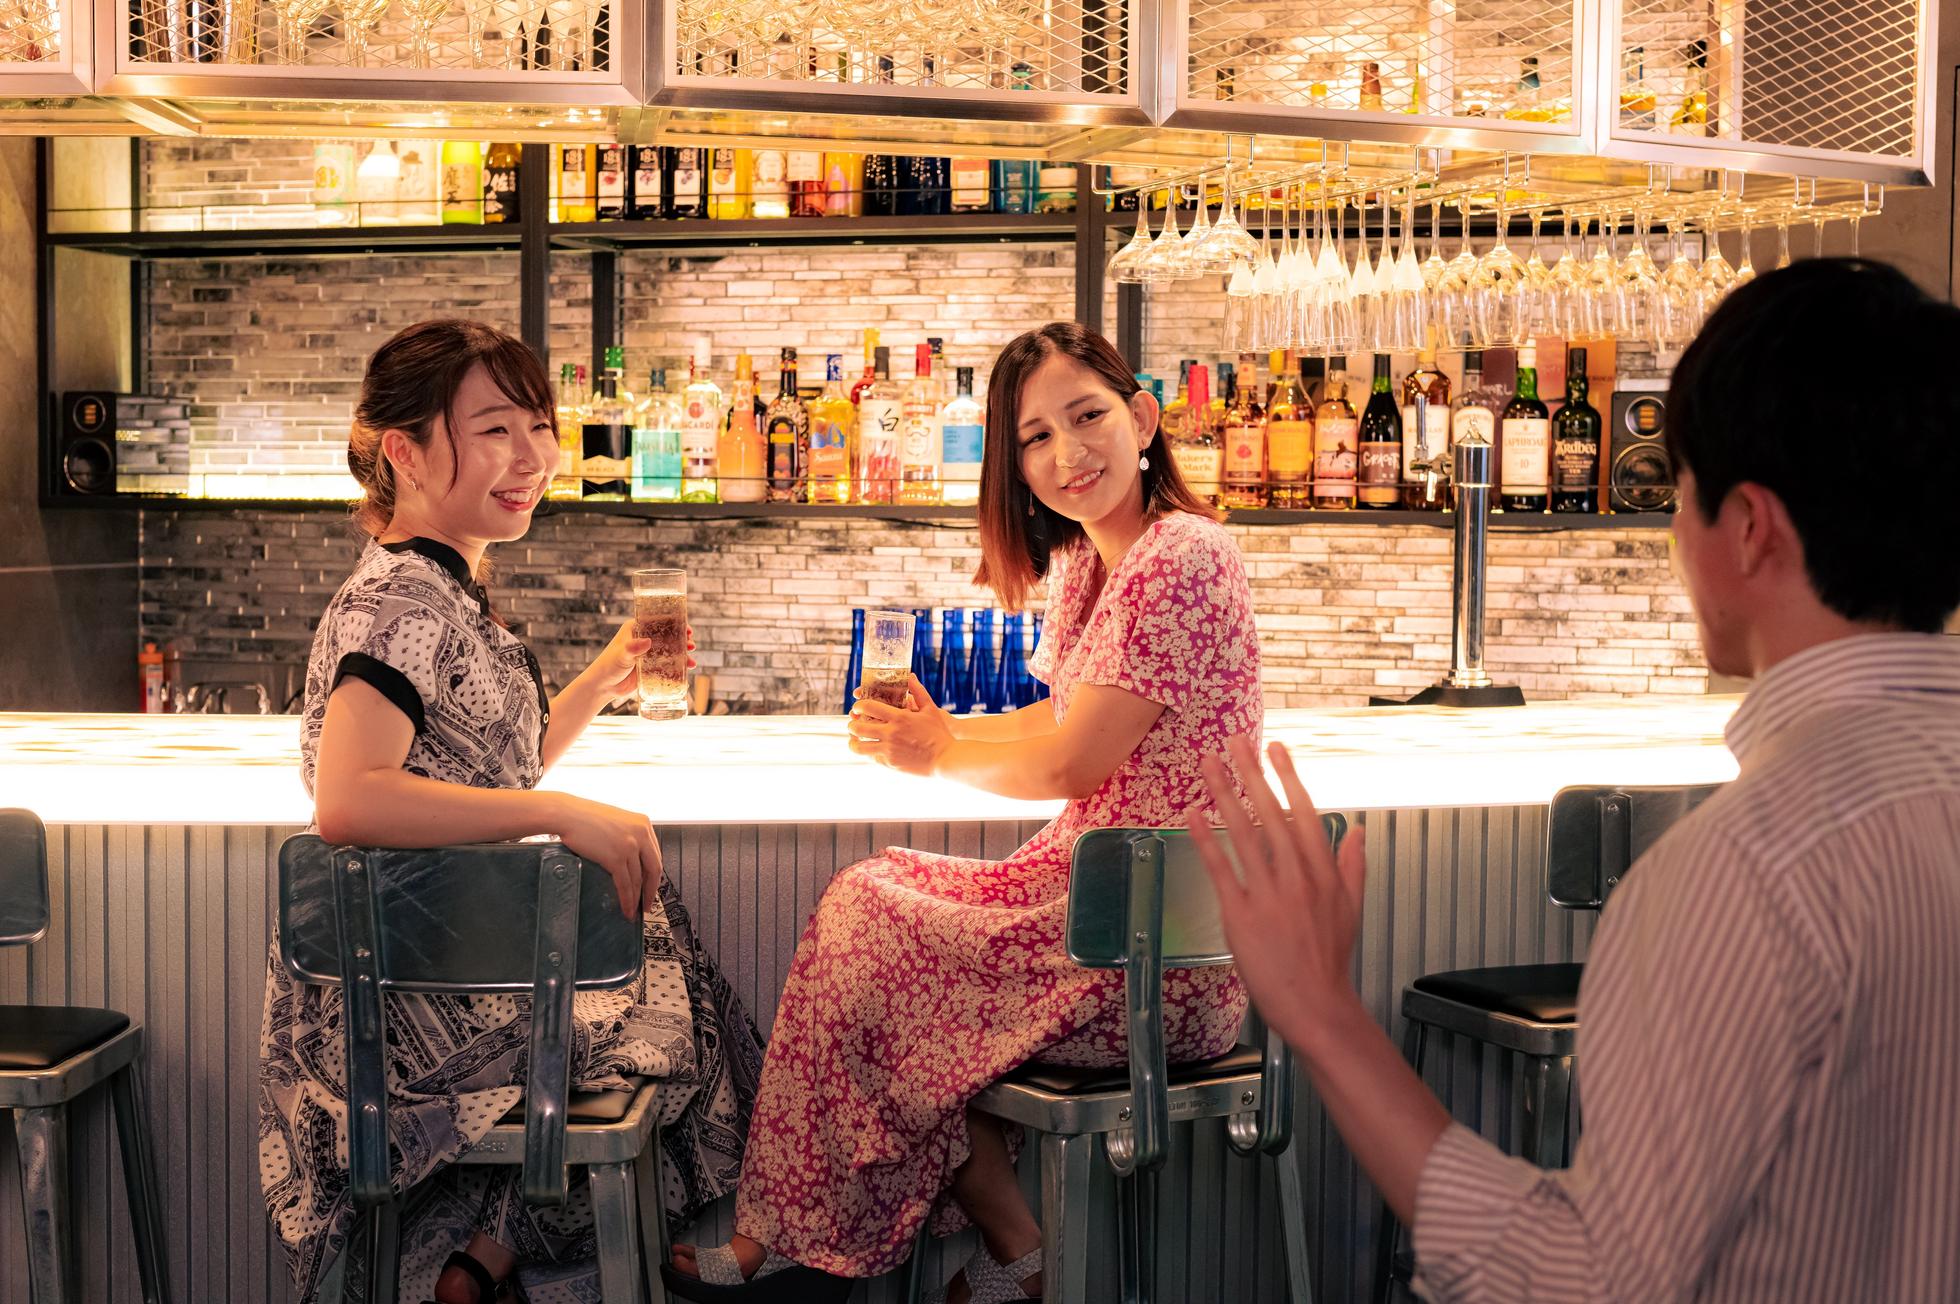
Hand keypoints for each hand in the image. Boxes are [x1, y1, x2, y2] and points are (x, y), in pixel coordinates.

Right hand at [549, 793, 662, 917]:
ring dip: (637, 899)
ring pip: (638, 880)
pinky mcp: (616, 858)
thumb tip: (631, 858)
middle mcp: (641, 834)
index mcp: (643, 824)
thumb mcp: (617, 821)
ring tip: (634, 910)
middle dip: (651, 890)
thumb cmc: (585, 816)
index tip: (652, 886)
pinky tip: (626, 908)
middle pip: (653, 869)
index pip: (656, 855)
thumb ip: (628, 835)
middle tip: (647, 904)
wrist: (568, 814)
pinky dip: (627, 899)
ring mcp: (629, 846)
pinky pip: (625, 884)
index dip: (654, 875)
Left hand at [582, 621, 696, 704]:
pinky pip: (667, 665)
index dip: (674, 623)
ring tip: (691, 661)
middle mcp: (644, 639)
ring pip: (670, 651)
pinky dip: (678, 667)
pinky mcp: (651, 668)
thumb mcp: (621, 655)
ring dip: (682, 654)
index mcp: (636, 629)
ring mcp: (648, 654)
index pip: (658, 622)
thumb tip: (647, 642)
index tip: (686, 627)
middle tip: (691, 644)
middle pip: (668, 636)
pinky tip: (687, 670)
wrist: (603, 686)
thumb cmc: (608, 666)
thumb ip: (633, 648)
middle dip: (682, 640)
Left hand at [847, 674, 953, 774]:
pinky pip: (871, 757)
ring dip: (853, 742)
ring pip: (859, 747)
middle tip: (853, 723)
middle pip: (858, 727)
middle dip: (852, 724)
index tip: (857, 707)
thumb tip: (909, 676)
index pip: (868, 707)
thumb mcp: (930, 709)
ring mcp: (889, 750)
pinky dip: (868, 752)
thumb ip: (918, 691)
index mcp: (899, 718)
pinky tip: (870, 749)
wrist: (945, 759)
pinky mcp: (890, 763)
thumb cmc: (938, 733)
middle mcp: (891, 734)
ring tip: (854, 739)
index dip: (858, 706)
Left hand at [1186, 737, 1368, 1053]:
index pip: (1305, 813)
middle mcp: (1297, 878)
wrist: (1315, 1005)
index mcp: (1324, 873)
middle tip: (1236, 741)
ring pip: (1244, 833)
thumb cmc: (1328, 961)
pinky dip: (1207, 839)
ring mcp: (1269, 895)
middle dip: (1252, 773)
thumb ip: (1353, 866)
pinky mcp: (1242, 915)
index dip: (1288, 778)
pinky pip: (1222, 869)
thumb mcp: (1352, 908)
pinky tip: (1196, 814)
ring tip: (1210, 764)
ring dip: (1225, 793)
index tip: (1276, 749)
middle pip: (1271, 814)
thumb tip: (1358, 832)